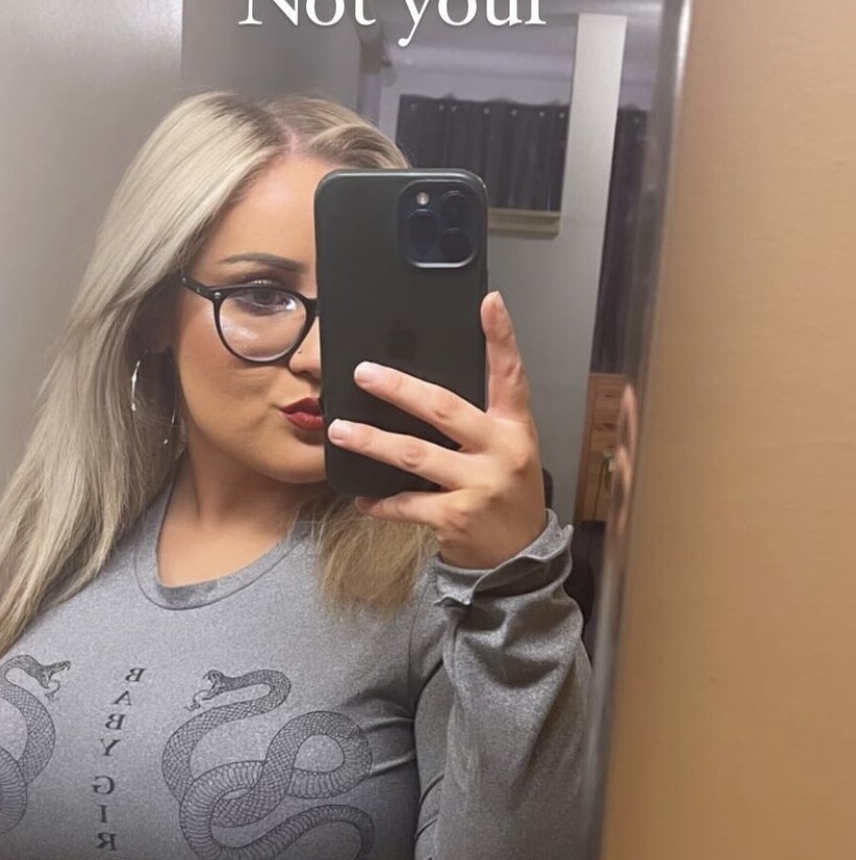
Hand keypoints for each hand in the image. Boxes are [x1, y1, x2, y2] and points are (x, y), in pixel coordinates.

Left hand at [326, 290, 547, 569]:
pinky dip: (381, 501)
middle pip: (444, 408)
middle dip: (399, 388)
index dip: (502, 337)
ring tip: (340, 430)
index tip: (489, 302)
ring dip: (372, 441)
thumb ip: (478, 421)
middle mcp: (500, 452)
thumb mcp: (507, 451)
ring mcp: (478, 485)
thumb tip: (421, 393)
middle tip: (364, 373)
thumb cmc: (506, 496)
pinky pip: (407, 503)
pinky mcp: (456, 517)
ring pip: (414, 454)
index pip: (510, 375)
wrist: (519, 558)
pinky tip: (362, 498)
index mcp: (514, 428)